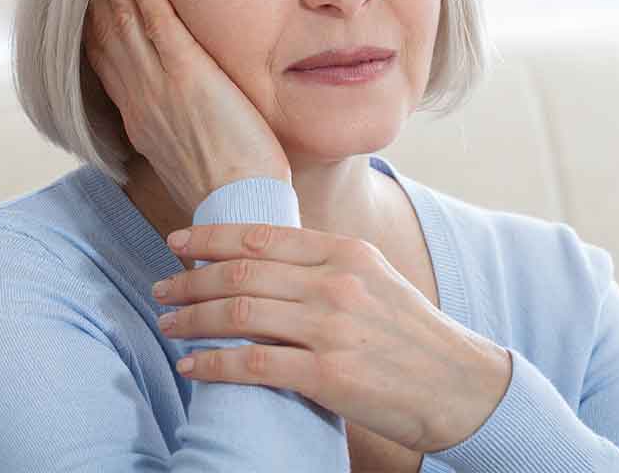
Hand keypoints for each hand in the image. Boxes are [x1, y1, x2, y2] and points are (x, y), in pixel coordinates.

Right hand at [83, 0, 291, 213]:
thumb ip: (175, 136)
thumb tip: (177, 127)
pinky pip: (157, 21)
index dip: (95, 33)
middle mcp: (140, 99)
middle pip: (106, 39)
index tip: (89, 9)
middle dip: (96, 1)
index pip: (107, 67)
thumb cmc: (227, 192)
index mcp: (141, 121)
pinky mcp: (188, 74)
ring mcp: (159, 85)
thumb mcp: (187, 162)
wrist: (238, 207)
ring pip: (124, 24)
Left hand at [152, 222, 512, 453]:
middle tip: (162, 288)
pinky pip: (254, 364)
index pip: (262, 236)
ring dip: (194, 318)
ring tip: (168, 323)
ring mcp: (331, 328)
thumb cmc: (408, 329)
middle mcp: (335, 282)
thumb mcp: (373, 276)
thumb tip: (266, 255)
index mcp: (345, 252)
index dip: (212, 237)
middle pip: (243, 272)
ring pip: (241, 313)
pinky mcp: (328, 375)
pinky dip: (215, 363)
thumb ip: (324, 262)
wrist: (456, 383)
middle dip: (192, 279)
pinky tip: (192, 365)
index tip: (178, 242)